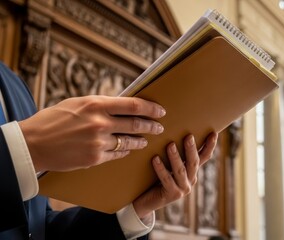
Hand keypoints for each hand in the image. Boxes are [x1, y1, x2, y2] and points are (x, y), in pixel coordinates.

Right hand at [19, 95, 165, 171]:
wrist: (33, 143)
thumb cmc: (54, 119)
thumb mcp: (78, 103)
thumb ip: (101, 105)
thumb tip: (123, 106)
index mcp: (96, 104)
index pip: (133, 105)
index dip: (151, 108)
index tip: (161, 111)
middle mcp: (100, 123)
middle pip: (136, 124)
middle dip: (151, 126)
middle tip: (160, 127)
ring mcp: (98, 142)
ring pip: (128, 142)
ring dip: (139, 141)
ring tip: (145, 140)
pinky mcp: (94, 158)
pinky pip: (117, 155)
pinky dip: (124, 152)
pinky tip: (127, 150)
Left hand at [132, 132, 217, 217]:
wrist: (147, 202)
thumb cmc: (156, 179)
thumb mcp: (169, 166)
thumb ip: (175, 154)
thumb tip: (172, 130)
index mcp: (192, 171)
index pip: (204, 157)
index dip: (210, 146)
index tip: (214, 133)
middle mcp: (191, 180)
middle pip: (194, 162)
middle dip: (191, 149)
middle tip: (188, 136)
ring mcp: (183, 189)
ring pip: (180, 170)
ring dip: (175, 157)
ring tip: (170, 145)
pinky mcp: (172, 195)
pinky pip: (166, 179)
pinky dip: (161, 168)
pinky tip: (155, 159)